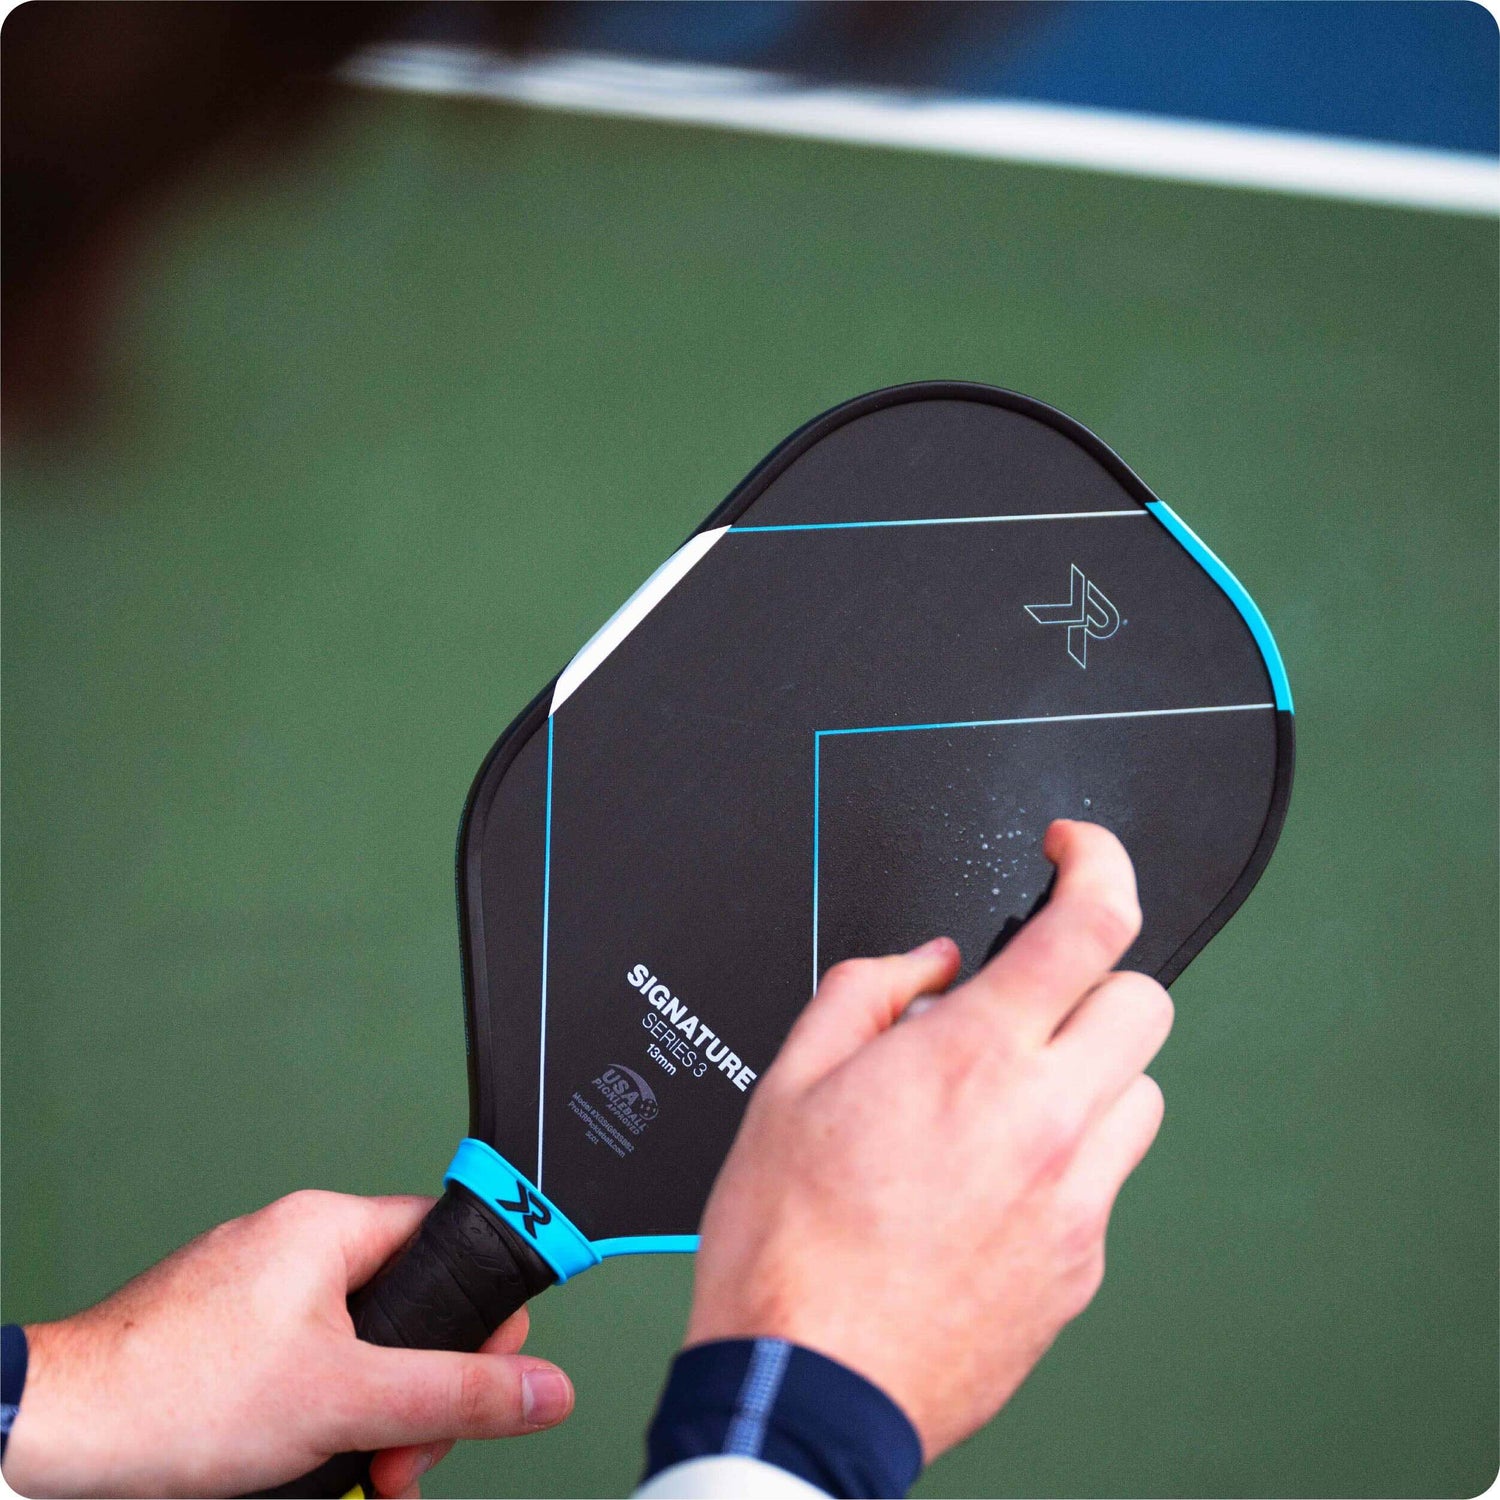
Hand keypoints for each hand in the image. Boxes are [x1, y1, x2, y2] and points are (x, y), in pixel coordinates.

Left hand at [4, 1192, 574, 1496]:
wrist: (54, 1438)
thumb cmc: (177, 1396)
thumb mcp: (347, 1401)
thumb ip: (457, 1393)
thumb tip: (545, 1388)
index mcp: (330, 1226)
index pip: (448, 1239)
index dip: (480, 1311)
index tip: (491, 1372)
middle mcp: (294, 1244)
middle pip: (407, 1307)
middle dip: (419, 1393)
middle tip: (403, 1458)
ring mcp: (256, 1290)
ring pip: (357, 1345)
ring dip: (372, 1415)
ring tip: (356, 1474)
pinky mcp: (226, 1336)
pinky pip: (307, 1363)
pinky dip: (322, 1415)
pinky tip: (310, 1463)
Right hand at [686, 819, 1170, 1461]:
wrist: (810, 1386)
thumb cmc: (788, 1244)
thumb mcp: (790, 1082)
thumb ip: (868, 992)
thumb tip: (928, 965)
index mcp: (973, 1059)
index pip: (1091, 925)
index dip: (1099, 863)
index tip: (1076, 853)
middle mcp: (1045, 1123)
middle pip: (1144, 1004)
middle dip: (1091, 979)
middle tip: (1026, 1001)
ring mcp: (1075, 1202)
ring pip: (1139, 1093)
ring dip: (1086, 1072)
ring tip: (1003, 1104)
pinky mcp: (1081, 1268)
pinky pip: (1107, 1179)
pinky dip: (1068, 1156)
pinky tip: (992, 1184)